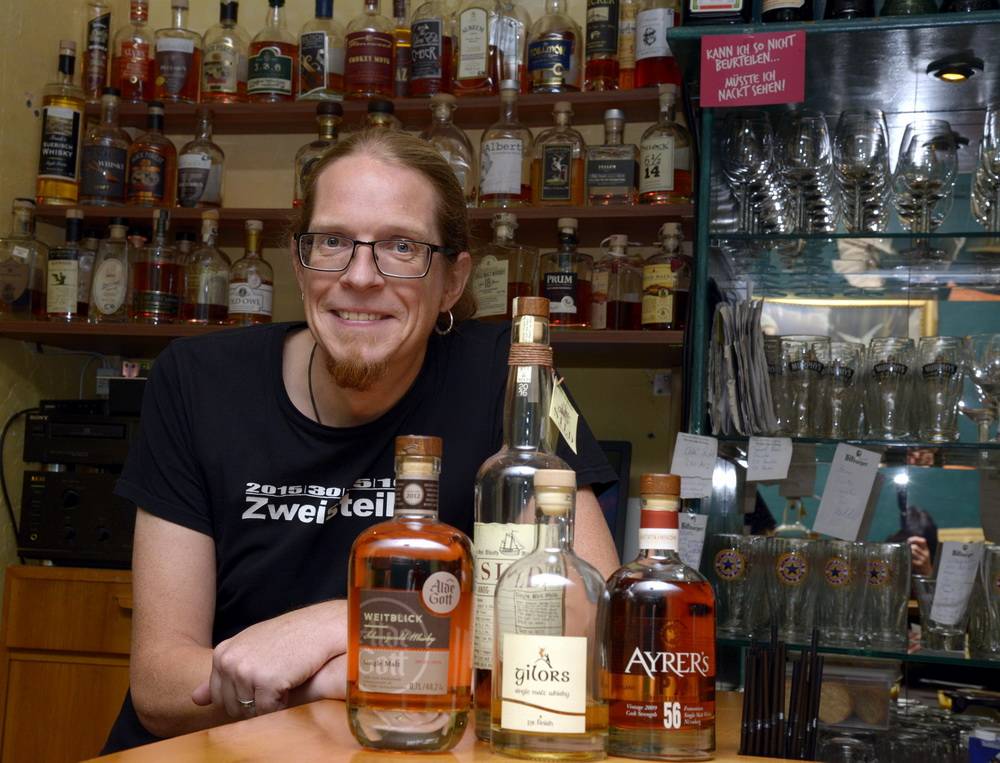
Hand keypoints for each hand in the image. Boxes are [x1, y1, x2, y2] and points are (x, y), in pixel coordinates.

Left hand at [191, 600, 346, 719]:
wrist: (319, 627)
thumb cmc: (289, 638)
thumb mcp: (250, 650)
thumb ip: (223, 673)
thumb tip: (194, 699)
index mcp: (222, 653)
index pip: (220, 696)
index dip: (244, 696)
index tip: (263, 680)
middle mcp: (229, 661)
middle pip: (233, 708)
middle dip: (255, 702)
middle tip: (277, 679)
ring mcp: (246, 671)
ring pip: (250, 712)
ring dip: (270, 703)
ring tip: (285, 677)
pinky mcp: (266, 681)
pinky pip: (268, 711)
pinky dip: (283, 704)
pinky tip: (293, 681)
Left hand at [908, 536, 931, 575]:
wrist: (927, 573)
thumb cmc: (922, 562)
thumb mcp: (923, 554)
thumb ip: (918, 547)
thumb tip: (908, 541)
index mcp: (927, 550)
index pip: (923, 541)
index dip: (915, 539)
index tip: (908, 540)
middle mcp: (926, 554)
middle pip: (915, 547)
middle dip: (908, 546)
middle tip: (904, 548)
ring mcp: (923, 560)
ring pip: (912, 551)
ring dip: (907, 551)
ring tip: (905, 553)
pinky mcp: (919, 564)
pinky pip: (911, 558)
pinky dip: (907, 557)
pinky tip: (906, 558)